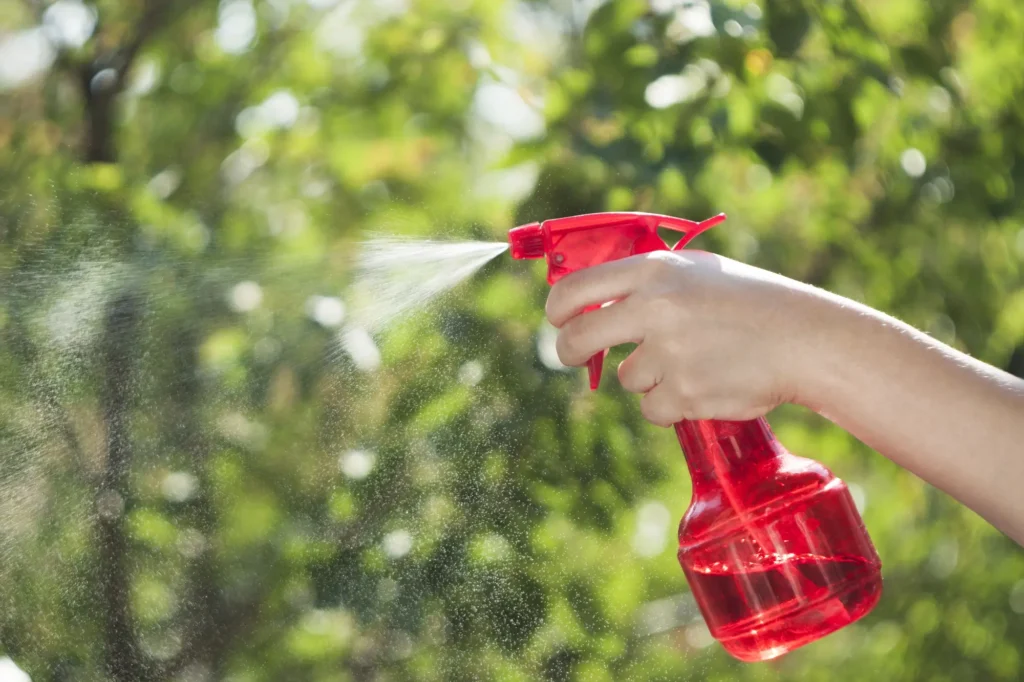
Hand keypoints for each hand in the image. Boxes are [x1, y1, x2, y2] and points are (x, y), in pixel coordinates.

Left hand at [545, 250, 822, 425]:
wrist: (803, 338)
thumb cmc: (749, 301)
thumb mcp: (695, 271)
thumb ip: (645, 281)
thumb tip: (590, 299)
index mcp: (655, 272)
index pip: (575, 289)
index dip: (558, 309)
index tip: (559, 320)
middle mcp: (655, 309)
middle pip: (578, 338)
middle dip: (570, 351)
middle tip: (576, 356)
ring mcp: (668, 353)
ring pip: (627, 378)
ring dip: (650, 377)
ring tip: (696, 360)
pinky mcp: (684, 393)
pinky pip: (653, 408)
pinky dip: (672, 404)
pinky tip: (706, 383)